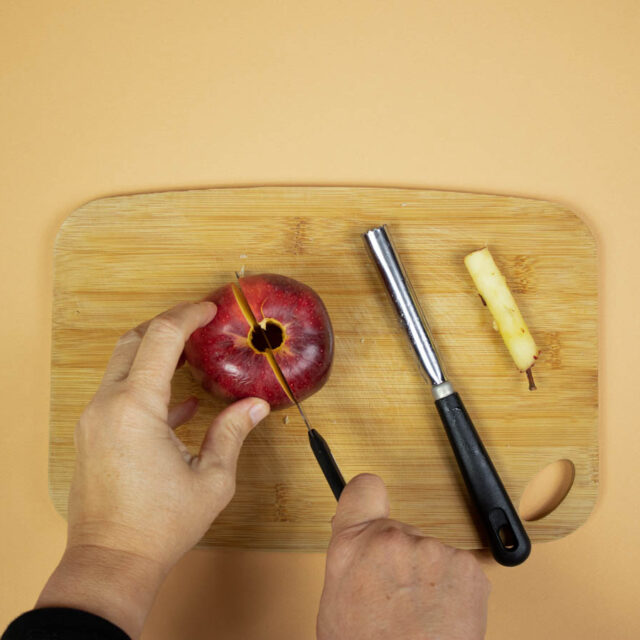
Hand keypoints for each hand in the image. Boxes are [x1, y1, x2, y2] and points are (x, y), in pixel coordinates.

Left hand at [36, 302, 269, 637]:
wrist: (111, 562)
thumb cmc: (159, 525)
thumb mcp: (211, 479)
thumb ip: (232, 433)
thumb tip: (256, 406)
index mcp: (136, 407)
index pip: (161, 338)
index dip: (188, 316)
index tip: (210, 309)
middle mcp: (108, 405)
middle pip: (133, 342)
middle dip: (167, 325)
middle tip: (198, 323)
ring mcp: (95, 420)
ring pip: (122, 365)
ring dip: (154, 354)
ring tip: (192, 357)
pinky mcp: (93, 435)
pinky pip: (119, 394)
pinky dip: (145, 385)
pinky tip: (179, 403)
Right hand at [317, 474, 489, 639]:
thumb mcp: (339, 603)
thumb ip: (351, 561)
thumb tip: (361, 546)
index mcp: (353, 544)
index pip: (364, 489)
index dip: (369, 496)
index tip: (374, 500)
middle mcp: (392, 537)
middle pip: (401, 532)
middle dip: (401, 559)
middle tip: (397, 599)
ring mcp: (432, 549)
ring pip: (431, 553)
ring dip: (429, 577)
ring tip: (420, 617)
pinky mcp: (467, 566)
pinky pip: (457, 569)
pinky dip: (454, 590)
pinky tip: (441, 618)